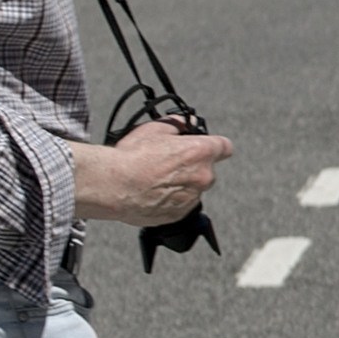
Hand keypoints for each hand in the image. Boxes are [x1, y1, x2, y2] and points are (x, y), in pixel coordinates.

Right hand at [71, 117, 230, 225]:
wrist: (113, 187)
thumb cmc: (132, 157)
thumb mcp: (154, 129)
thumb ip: (177, 125)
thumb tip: (186, 122)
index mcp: (201, 153)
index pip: (225, 147)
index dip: (214, 145)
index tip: (207, 146)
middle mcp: (203, 177)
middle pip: (208, 170)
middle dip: (193, 166)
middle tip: (169, 162)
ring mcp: (192, 199)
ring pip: (194, 189)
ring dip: (182, 184)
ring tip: (155, 179)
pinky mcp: (179, 215)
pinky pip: (181, 205)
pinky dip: (171, 200)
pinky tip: (152, 193)